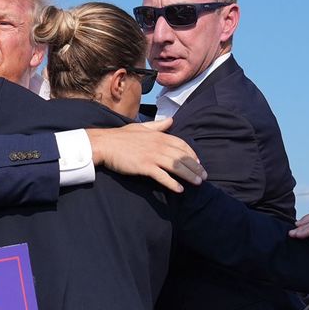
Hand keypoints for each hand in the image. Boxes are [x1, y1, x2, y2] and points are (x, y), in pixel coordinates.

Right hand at [86, 119, 206, 192]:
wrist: (105, 144)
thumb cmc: (121, 136)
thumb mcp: (141, 127)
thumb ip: (158, 125)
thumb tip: (171, 120)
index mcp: (159, 135)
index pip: (181, 144)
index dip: (192, 153)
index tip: (198, 162)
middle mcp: (158, 145)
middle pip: (182, 156)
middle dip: (195, 167)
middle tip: (203, 176)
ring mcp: (152, 156)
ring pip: (176, 166)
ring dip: (189, 175)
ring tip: (197, 183)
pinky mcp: (144, 166)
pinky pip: (162, 176)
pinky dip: (172, 183)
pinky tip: (179, 189)